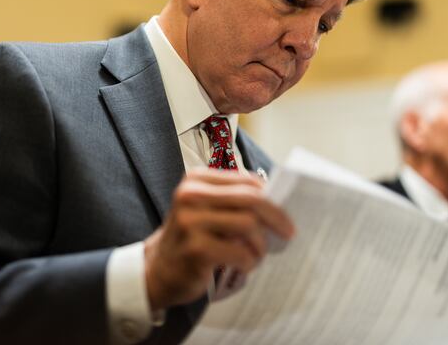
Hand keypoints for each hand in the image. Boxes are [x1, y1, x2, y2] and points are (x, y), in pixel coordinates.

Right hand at [143, 168, 293, 310]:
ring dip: (260, 244)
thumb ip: (235, 200)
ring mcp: (190, 221)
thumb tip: (278, 200)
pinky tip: (244, 265)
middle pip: (251, 199)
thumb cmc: (192, 238)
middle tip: (289, 233)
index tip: (286, 213)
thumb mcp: (207, 209)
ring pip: (249, 225)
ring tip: (256, 254)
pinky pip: (240, 252)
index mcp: (196, 179)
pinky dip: (249, 261)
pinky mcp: (195, 249)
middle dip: (276, 217)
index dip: (272, 197)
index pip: (246, 181)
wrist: (158, 269)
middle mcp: (191, 195)